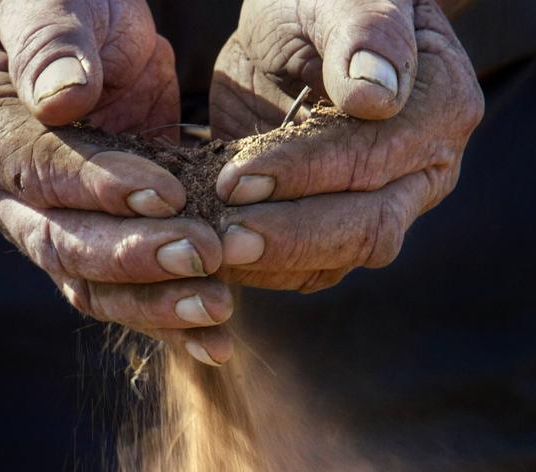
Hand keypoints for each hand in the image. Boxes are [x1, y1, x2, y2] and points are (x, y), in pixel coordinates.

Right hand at [0, 1, 233, 365]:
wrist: (78, 37)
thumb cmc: (60, 7)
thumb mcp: (49, 0)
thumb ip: (49, 41)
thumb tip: (62, 97)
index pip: (35, 168)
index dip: (97, 186)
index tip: (166, 192)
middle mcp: (5, 190)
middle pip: (63, 242)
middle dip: (135, 256)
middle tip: (204, 258)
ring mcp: (49, 223)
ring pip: (93, 284)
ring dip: (156, 303)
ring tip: (217, 310)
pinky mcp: (100, 236)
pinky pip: (126, 289)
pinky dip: (168, 316)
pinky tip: (214, 339)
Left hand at [210, 0, 483, 291]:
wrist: (302, 37)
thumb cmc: (320, 6)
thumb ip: (362, 30)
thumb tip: (375, 96)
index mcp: (437, 108)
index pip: (372, 158)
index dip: (304, 173)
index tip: (236, 177)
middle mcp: (422, 170)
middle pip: (367, 228)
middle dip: (290, 237)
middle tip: (224, 240)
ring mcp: (383, 206)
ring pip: (337, 260)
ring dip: (270, 263)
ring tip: (211, 251)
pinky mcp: (337, 227)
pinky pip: (307, 267)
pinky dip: (261, 269)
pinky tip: (218, 255)